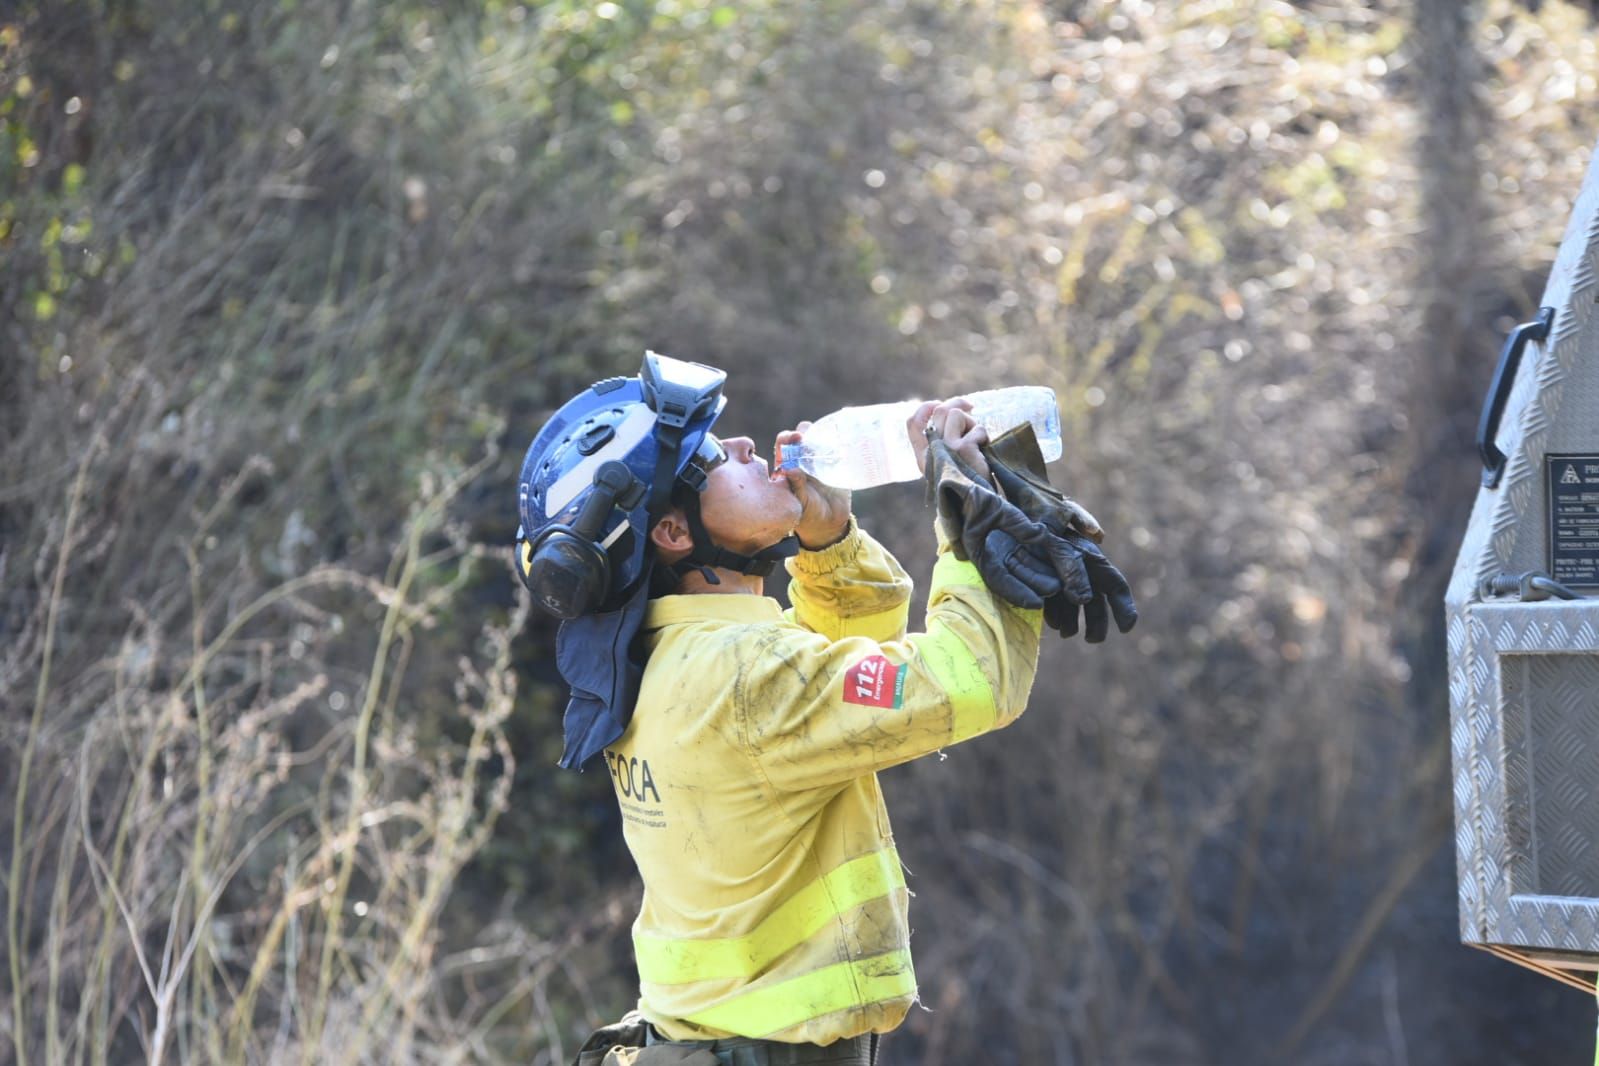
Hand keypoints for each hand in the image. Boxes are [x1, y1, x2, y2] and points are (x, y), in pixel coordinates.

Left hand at [773, 422, 852, 548]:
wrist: (830, 522)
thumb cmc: (809, 514)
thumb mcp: (801, 501)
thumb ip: (795, 485)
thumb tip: (789, 469)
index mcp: (787, 465)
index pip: (783, 445)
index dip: (786, 438)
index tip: (793, 438)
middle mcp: (802, 458)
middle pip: (801, 437)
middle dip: (803, 432)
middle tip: (808, 436)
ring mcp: (819, 459)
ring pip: (819, 439)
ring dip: (821, 435)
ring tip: (827, 440)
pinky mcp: (835, 462)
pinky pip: (836, 448)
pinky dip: (838, 443)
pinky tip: (841, 444)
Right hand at [908, 398, 989, 480]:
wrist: (977, 506)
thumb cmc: (966, 480)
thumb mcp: (947, 461)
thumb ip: (942, 439)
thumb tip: (952, 407)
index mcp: (923, 455)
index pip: (912, 422)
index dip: (926, 408)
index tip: (941, 405)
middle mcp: (930, 450)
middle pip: (938, 411)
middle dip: (957, 405)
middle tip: (970, 409)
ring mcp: (945, 448)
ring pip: (955, 414)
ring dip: (971, 422)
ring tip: (977, 440)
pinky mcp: (962, 449)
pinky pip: (976, 428)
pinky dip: (983, 436)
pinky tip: (983, 451)